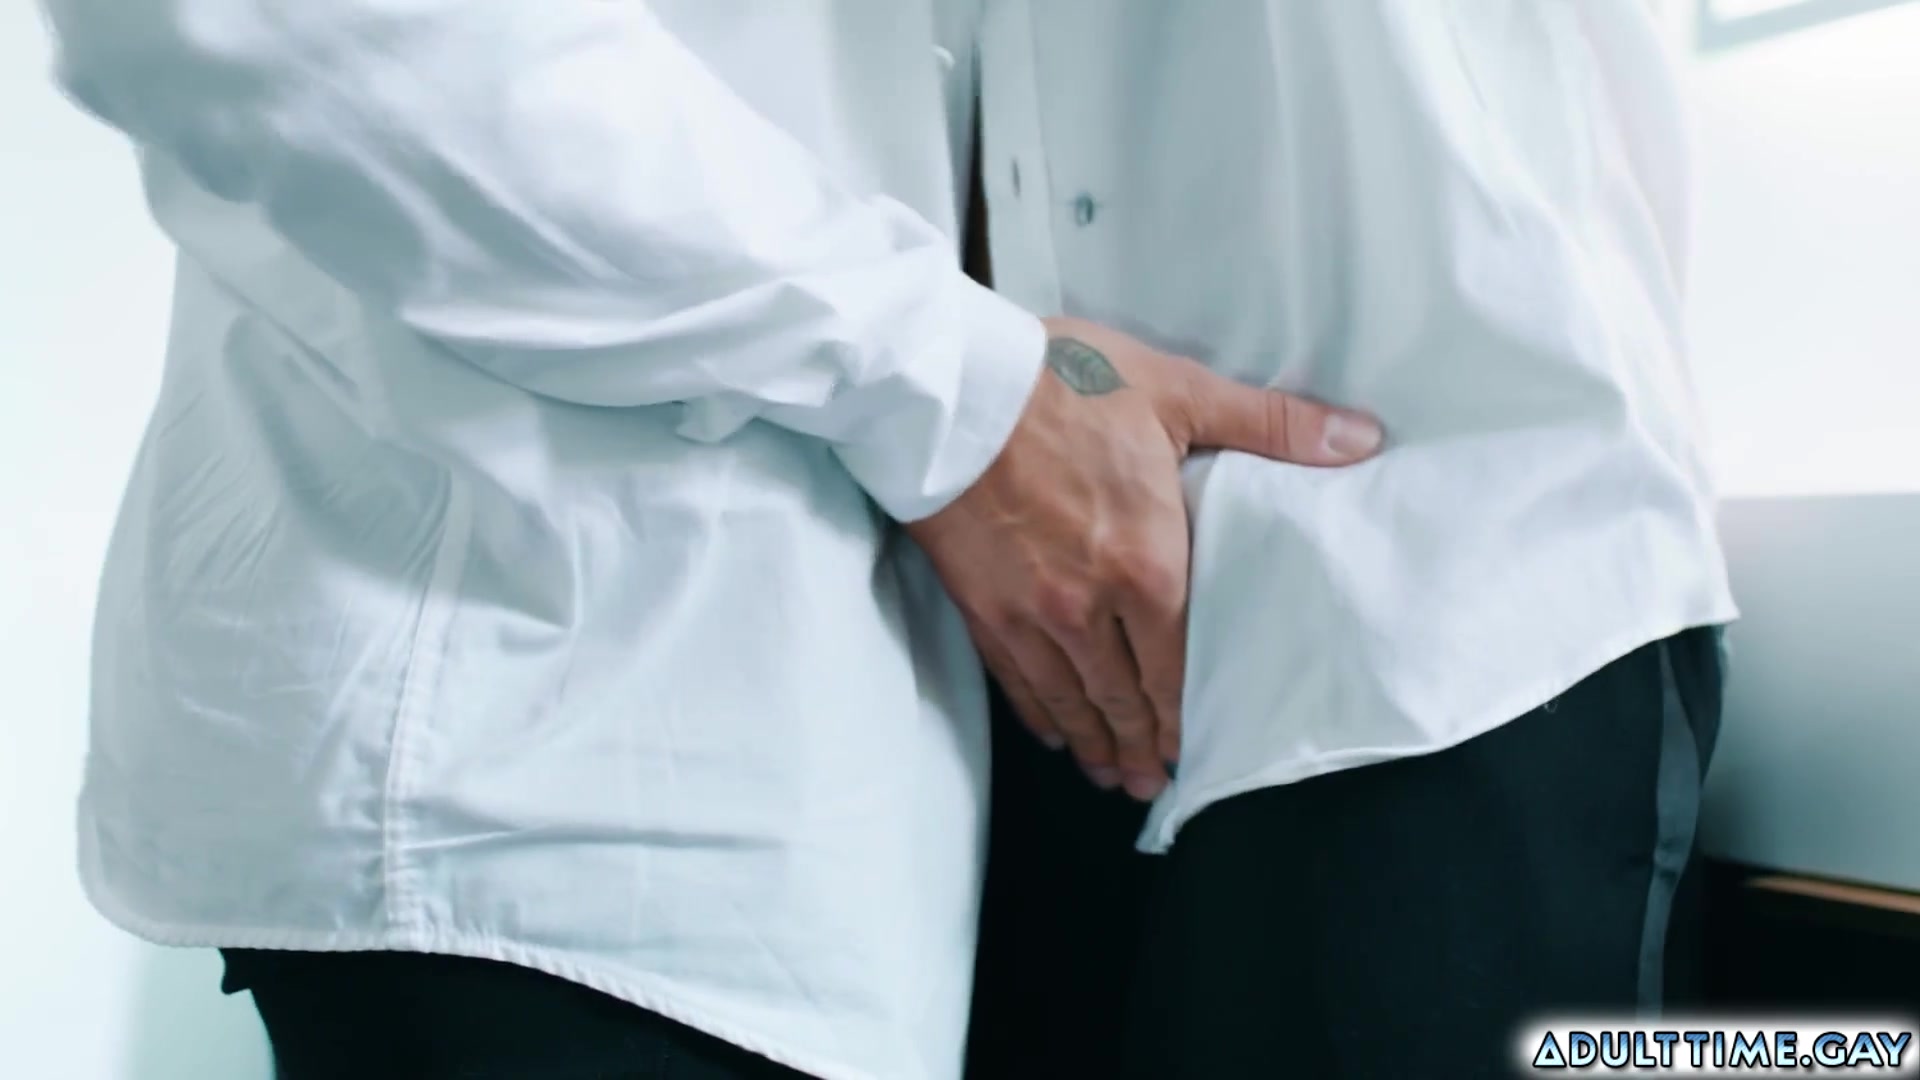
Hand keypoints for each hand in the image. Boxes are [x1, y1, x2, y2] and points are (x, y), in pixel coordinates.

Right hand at [906, 317, 1383, 800]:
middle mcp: (1090, 607)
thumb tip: (1360, 438)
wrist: (948, 390)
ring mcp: (1030, 614)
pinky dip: (1040, 713)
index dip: (1188, 713)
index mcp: (1148, 565)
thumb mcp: (1176, 390)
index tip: (1197, 744)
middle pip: (1124, 697)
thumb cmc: (1062, 383)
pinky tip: (1054, 731)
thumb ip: (1270, 424)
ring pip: (1071, 699)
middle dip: (1144, 745)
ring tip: (1113, 776)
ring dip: (1096, 743)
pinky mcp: (982, 606)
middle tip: (1156, 782)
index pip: (1178, 665)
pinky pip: (1016, 679)